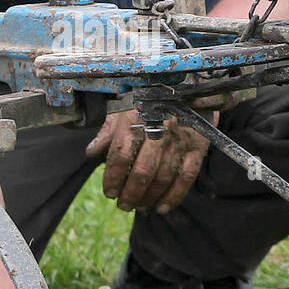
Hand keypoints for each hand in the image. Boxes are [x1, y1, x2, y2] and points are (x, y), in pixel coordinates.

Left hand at [85, 108, 215, 213]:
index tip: (109, 192)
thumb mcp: (125, 106)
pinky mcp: (198, 145)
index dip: (112, 178)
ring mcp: (180, 139)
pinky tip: (162, 207)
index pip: (120, 154)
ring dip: (149, 197)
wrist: (189, 81)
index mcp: (135, 118)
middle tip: (123, 205)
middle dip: (130, 194)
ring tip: (139, 207)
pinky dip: (174, 196)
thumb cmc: (150, 97)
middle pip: (142, 171)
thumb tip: (91, 154)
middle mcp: (158, 129)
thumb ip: (108, 131)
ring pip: (163, 177)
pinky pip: (186, 177)